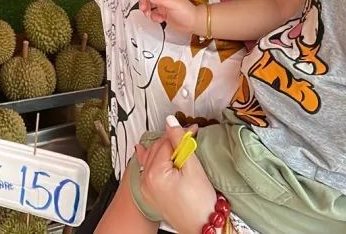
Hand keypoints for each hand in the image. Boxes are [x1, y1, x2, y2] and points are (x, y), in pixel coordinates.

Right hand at [135, 0, 202, 33]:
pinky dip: (153, 17)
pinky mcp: (163, 14)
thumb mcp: (174, 3)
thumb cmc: (187, 12)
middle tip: (143, 8)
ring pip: (149, 5)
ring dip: (146, 10)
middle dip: (143, 1)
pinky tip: (158, 19)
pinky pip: (153, 14)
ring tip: (149, 14)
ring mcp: (163, 6)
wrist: (193, 23)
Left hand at [137, 119, 215, 233]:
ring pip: (151, 158)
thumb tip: (171, 121)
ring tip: (172, 139)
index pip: (166, 142)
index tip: (193, 129)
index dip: (181, 134)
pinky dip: (149, 159)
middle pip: (157, 149)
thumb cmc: (200, 204)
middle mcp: (145, 180)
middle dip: (172, 140)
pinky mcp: (150, 193)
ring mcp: (146, 188)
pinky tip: (143, 150)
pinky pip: (147, 170)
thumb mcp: (192, 168)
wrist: (202, 227)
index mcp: (154, 173)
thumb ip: (180, 142)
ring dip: (162, 148)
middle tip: (189, 134)